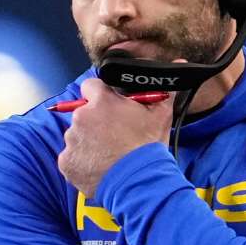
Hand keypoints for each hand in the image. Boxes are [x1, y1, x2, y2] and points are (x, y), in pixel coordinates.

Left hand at [57, 78, 173, 196]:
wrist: (140, 183)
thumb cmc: (149, 148)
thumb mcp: (161, 115)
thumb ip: (163, 88)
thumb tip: (179, 61)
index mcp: (101, 101)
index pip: (90, 87)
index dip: (100, 97)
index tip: (109, 108)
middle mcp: (81, 118)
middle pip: (83, 114)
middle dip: (95, 123)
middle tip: (113, 137)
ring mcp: (72, 141)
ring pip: (77, 136)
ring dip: (88, 143)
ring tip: (108, 155)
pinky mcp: (66, 162)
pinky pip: (71, 158)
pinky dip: (82, 162)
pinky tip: (99, 167)